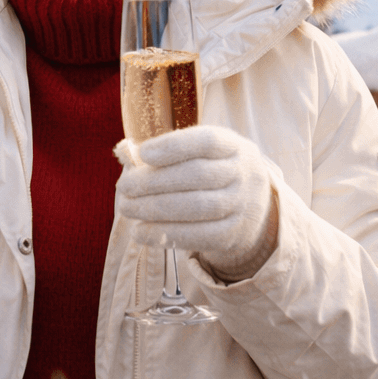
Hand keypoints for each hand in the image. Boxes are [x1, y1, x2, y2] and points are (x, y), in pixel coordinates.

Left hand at [115, 126, 278, 280]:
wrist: (253, 210)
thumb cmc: (215, 174)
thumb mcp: (205, 156)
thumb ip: (173, 156)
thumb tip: (131, 161)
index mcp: (234, 147)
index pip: (207, 141)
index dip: (173, 146)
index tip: (142, 154)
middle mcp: (244, 174)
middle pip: (198, 175)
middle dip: (154, 181)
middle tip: (123, 187)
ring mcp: (243, 206)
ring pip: (197, 207)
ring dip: (154, 209)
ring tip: (127, 208)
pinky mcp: (234, 236)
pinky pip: (198, 237)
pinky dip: (164, 235)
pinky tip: (140, 232)